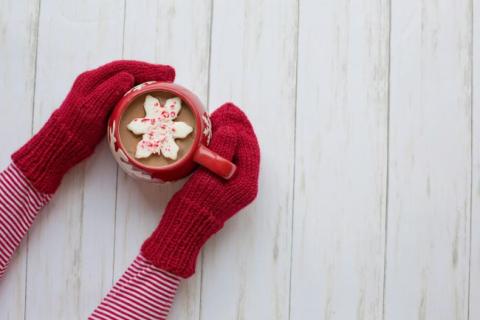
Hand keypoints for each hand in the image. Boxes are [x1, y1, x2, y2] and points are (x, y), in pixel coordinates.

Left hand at [12, 60, 174, 193]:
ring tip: (165, 82)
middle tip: (171, 75)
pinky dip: (140, 89)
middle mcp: (97, 81)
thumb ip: (109, 90)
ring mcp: (100, 92)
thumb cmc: (76, 127)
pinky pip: (125, 91)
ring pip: (127, 80)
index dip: (147, 69)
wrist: (63, 144)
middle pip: (128, 71)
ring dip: (147, 79)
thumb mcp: (92, 108)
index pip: (124, 68)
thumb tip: (128, 76)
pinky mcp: (104, 104)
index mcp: (93, 79)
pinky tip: (149, 94)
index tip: (166, 73)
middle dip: (150, 71)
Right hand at [141, 103, 259, 277]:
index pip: (249, 148)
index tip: (230, 111)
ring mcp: (235, 185)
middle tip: (227, 109)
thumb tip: (231, 130)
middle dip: (238, 128)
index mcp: (245, 184)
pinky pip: (230, 159)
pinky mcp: (225, 185)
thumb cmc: (193, 207)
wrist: (183, 230)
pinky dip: (225, 145)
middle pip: (246, 149)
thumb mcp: (206, 179)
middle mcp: (245, 184)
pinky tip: (215, 135)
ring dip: (232, 135)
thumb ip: (220, 154)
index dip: (241, 127)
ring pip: (238, 153)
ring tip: (222, 117)